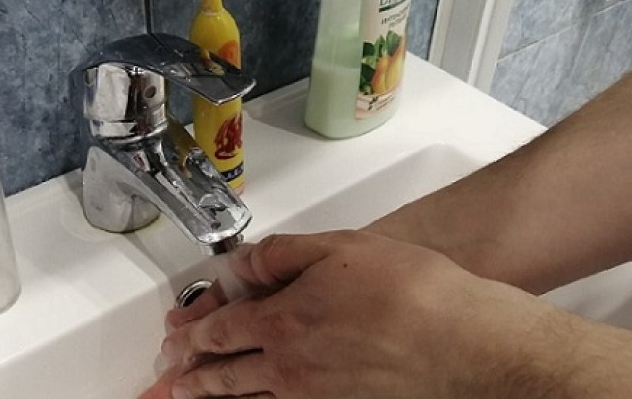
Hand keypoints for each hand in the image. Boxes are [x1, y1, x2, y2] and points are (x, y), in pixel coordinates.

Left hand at [143, 230, 567, 397]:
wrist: (465, 345)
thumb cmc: (413, 292)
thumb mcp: (341, 248)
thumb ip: (282, 255)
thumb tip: (242, 264)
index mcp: (283, 321)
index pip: (218, 331)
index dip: (190, 336)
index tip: (172, 341)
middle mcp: (288, 368)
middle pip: (224, 377)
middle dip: (189, 378)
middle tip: (165, 383)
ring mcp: (312, 398)